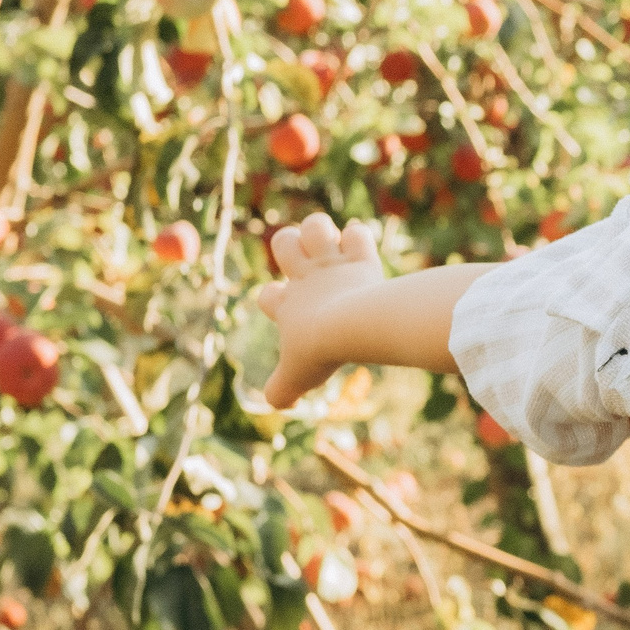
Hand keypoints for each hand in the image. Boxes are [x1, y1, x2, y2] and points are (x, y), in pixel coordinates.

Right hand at [257, 214, 382, 408]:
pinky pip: (358, 233)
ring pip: (315, 226)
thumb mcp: (296, 376)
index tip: (289, 314)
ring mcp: (333, 265)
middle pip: (282, 243)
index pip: (267, 296)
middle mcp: (306, 279)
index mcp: (288, 305)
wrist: (349, 327)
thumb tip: (276, 404)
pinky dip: (359, 238)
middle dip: (289, 245)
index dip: (272, 301)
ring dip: (321, 231)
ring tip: (335, 246)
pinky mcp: (361, 259)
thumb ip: (282, 390)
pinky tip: (363, 252)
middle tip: (310, 265)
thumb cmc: (319, 350)